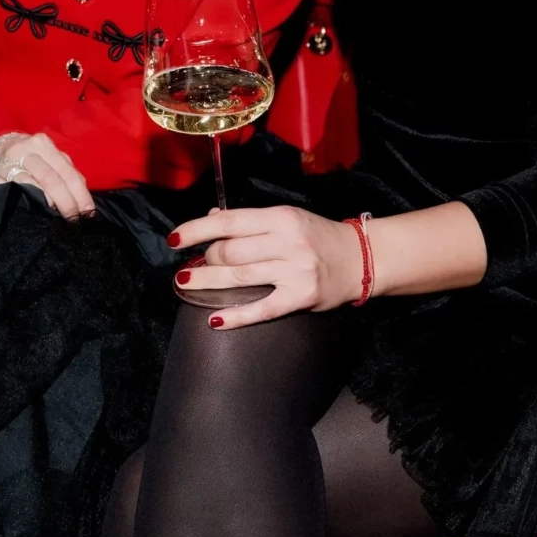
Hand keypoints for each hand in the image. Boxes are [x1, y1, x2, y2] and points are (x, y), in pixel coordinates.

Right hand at [0, 133, 94, 219]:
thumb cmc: (27, 158)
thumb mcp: (48, 158)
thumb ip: (66, 174)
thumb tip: (83, 201)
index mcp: (44, 145)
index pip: (67, 171)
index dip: (80, 194)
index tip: (87, 212)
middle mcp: (25, 150)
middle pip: (50, 179)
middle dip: (65, 202)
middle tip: (73, 219)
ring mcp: (6, 162)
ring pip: (29, 184)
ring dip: (45, 202)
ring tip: (55, 215)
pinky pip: (8, 190)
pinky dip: (22, 199)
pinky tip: (30, 209)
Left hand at [168, 205, 365, 328]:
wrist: (361, 259)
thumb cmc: (318, 237)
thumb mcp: (287, 218)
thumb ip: (249, 222)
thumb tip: (210, 220)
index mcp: (281, 217)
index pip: (228, 222)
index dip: (196, 230)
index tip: (175, 239)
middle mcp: (287, 241)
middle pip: (230, 252)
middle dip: (206, 259)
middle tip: (197, 264)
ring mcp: (295, 270)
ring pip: (238, 278)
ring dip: (207, 283)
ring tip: (187, 283)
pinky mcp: (301, 297)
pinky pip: (261, 309)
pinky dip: (235, 316)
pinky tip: (215, 320)